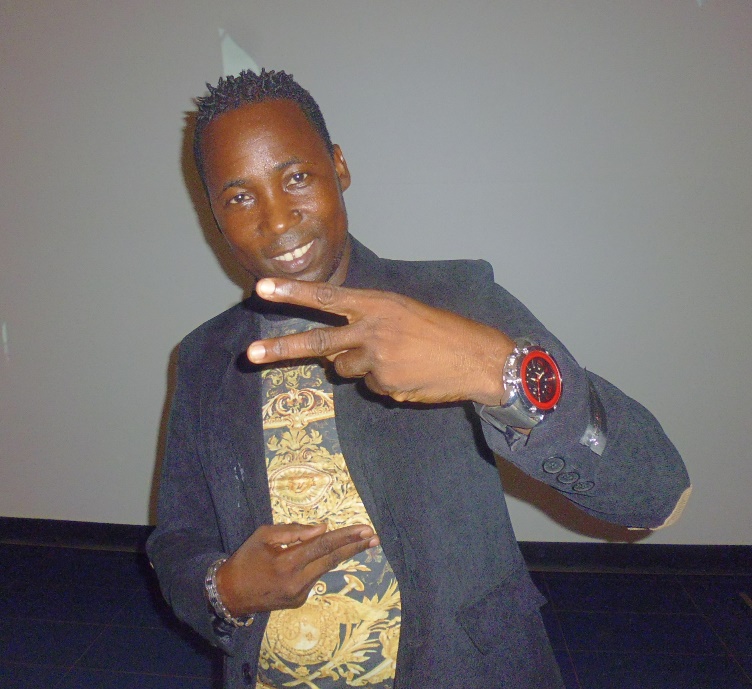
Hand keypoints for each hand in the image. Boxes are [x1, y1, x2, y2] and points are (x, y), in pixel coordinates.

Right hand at [216, 522, 377, 615]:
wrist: (229, 594)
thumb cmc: (245, 559)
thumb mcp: (263, 535)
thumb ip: (293, 531)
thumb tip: (323, 528)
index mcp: (287, 562)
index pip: (323, 546)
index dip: (346, 537)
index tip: (365, 530)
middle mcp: (297, 582)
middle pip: (332, 560)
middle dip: (355, 547)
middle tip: (374, 537)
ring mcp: (300, 595)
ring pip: (324, 568)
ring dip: (341, 554)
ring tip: (360, 542)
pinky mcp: (299, 602)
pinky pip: (313, 577)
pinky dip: (317, 565)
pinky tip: (312, 558)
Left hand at [247, 278, 514, 404]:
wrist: (476, 358)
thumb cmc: (442, 331)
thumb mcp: (403, 312)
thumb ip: (367, 324)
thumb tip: (337, 357)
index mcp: (377, 304)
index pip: (326, 297)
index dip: (292, 293)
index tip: (261, 289)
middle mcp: (371, 330)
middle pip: (318, 343)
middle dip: (281, 349)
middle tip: (250, 354)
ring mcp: (377, 360)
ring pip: (347, 369)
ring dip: (360, 367)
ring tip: (396, 359)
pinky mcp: (385, 385)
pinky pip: (371, 386)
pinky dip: (384, 383)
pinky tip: (409, 375)